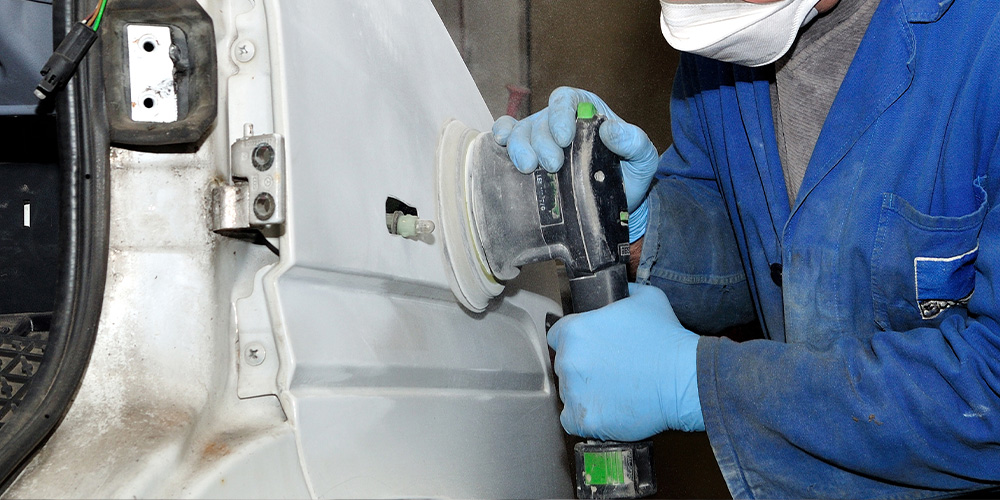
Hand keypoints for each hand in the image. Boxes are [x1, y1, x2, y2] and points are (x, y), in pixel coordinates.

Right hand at [492, 87, 656, 241]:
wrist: (615, 203)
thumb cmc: (628, 174)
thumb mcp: (642, 158)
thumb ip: (634, 141)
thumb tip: (611, 130)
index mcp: (586, 110)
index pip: (566, 99)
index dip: (560, 115)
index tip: (564, 138)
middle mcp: (559, 120)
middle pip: (540, 120)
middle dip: (542, 142)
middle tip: (552, 166)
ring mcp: (540, 137)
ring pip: (520, 131)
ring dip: (519, 147)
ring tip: (528, 168)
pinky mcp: (528, 154)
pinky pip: (506, 135)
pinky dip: (499, 136)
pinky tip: (499, 145)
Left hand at [547, 283, 703, 440]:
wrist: (684, 379)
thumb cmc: (667, 341)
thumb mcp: (646, 297)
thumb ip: (623, 291)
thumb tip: (620, 290)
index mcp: (575, 330)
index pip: (558, 335)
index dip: (575, 341)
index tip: (590, 348)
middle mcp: (569, 360)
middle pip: (564, 364)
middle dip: (583, 366)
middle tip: (608, 370)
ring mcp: (574, 392)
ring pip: (569, 392)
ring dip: (585, 392)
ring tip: (613, 390)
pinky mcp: (584, 419)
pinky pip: (573, 419)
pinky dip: (587, 417)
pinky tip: (607, 409)